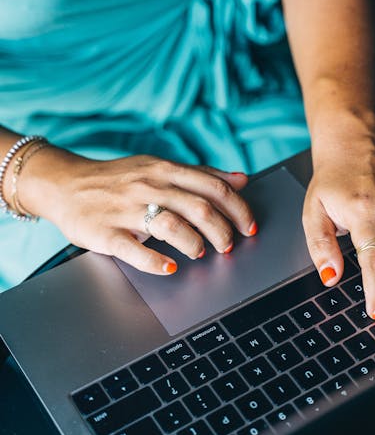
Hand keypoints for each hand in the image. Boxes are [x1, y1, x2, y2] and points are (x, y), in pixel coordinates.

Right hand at [19, 148, 255, 274]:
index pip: (214, 188)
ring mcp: (126, 210)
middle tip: (228, 246)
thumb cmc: (117, 179)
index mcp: (165, 170)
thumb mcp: (159, 167)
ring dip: (195, 243)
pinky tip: (170, 267)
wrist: (65, 184)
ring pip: (171, 225)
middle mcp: (149, 186)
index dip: (238, 209)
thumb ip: (201, 175)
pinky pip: (133, 249)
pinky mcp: (106, 232)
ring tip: (200, 252)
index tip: (249, 226)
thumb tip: (241, 179)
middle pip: (199, 208)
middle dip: (222, 232)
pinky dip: (156, 261)